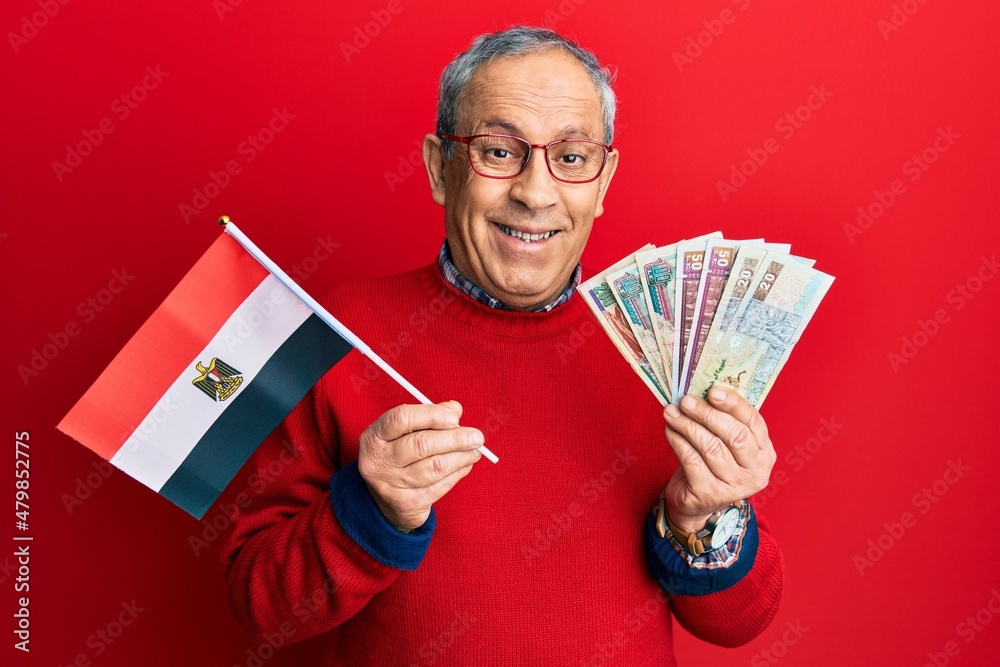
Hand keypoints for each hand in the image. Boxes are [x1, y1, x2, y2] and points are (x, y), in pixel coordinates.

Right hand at [358, 401, 483, 532]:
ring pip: (434, 467)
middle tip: (477, 437)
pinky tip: (464, 465)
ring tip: (475, 451)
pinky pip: (439, 486)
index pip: (402, 418)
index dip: (432, 415)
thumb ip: (428, 417)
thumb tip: (455, 409)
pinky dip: (457, 473)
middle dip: (455, 439)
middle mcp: (378, 461)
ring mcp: (390, 485)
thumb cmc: (397, 456)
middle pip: (421, 445)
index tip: (455, 417)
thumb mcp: (403, 434)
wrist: (382, 501)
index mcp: (374, 437)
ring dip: (461, 457)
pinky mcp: (406, 504)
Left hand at [662, 387, 775, 533]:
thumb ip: (722, 420)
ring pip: (710, 447)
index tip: (712, 391)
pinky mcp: (710, 494)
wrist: (695, 502)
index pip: (753, 422)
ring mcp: (734, 486)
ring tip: (671, 413)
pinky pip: (692, 460)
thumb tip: (701, 390)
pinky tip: (670, 431)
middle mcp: (755, 471)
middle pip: (734, 435)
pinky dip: (678, 441)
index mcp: (764, 453)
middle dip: (707, 414)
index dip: (733, 404)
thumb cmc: (711, 465)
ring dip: (687, 425)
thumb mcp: (724, 444)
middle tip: (686, 401)